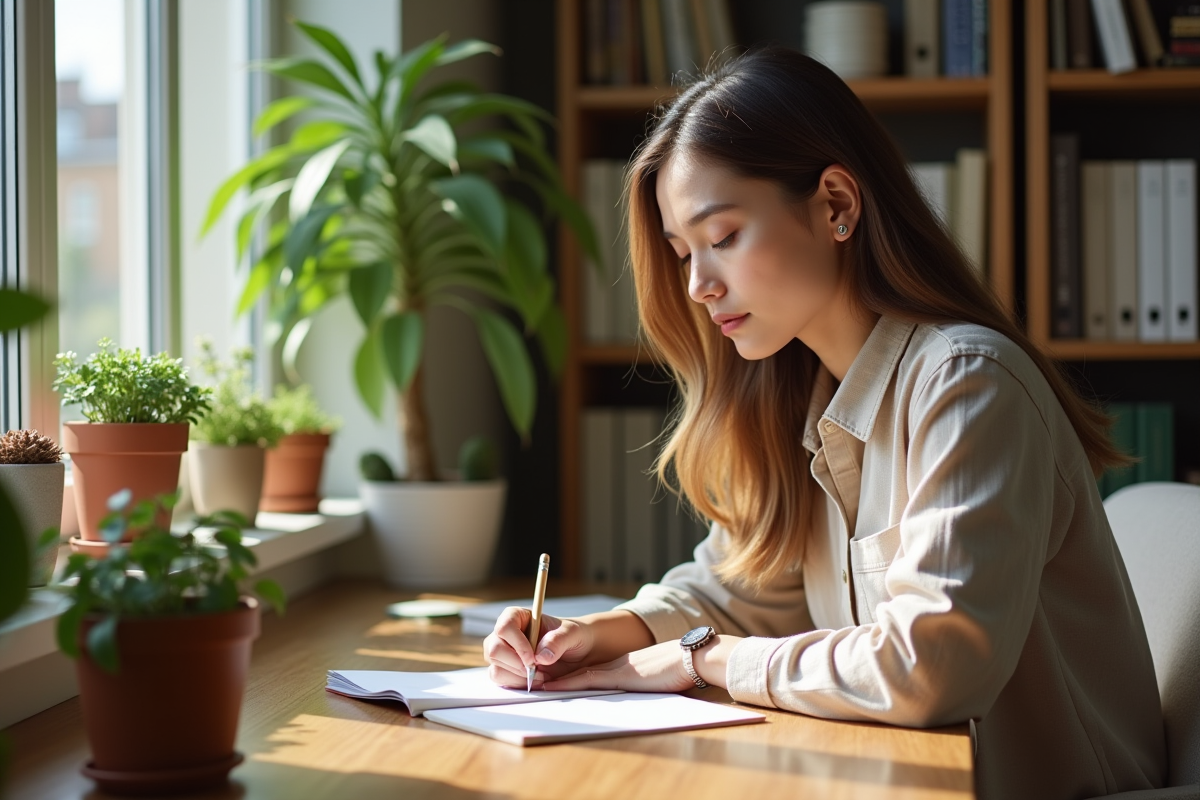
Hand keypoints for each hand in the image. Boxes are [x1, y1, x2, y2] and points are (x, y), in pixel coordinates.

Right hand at [483, 607, 595, 688]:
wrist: (578, 653)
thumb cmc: (574, 636)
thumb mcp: (572, 634)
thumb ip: (558, 640)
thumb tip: (541, 656)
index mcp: (518, 617)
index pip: (505, 627)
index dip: (516, 643)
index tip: (533, 658)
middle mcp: (506, 635)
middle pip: (494, 649)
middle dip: (516, 664)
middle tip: (537, 670)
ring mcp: (504, 654)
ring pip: (495, 668)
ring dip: (518, 677)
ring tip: (541, 676)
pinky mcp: (506, 670)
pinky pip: (501, 681)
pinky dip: (518, 684)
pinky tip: (536, 681)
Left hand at [541, 640, 697, 693]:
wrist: (692, 657)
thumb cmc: (681, 670)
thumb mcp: (659, 678)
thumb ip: (647, 684)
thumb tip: (645, 691)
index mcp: (624, 667)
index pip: (592, 674)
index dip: (572, 678)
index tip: (553, 683)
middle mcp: (616, 666)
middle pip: (580, 673)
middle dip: (558, 679)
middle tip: (535, 683)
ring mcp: (616, 669)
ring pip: (579, 675)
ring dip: (557, 682)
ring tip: (535, 686)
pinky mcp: (619, 676)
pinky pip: (587, 681)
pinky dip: (569, 684)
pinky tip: (553, 688)